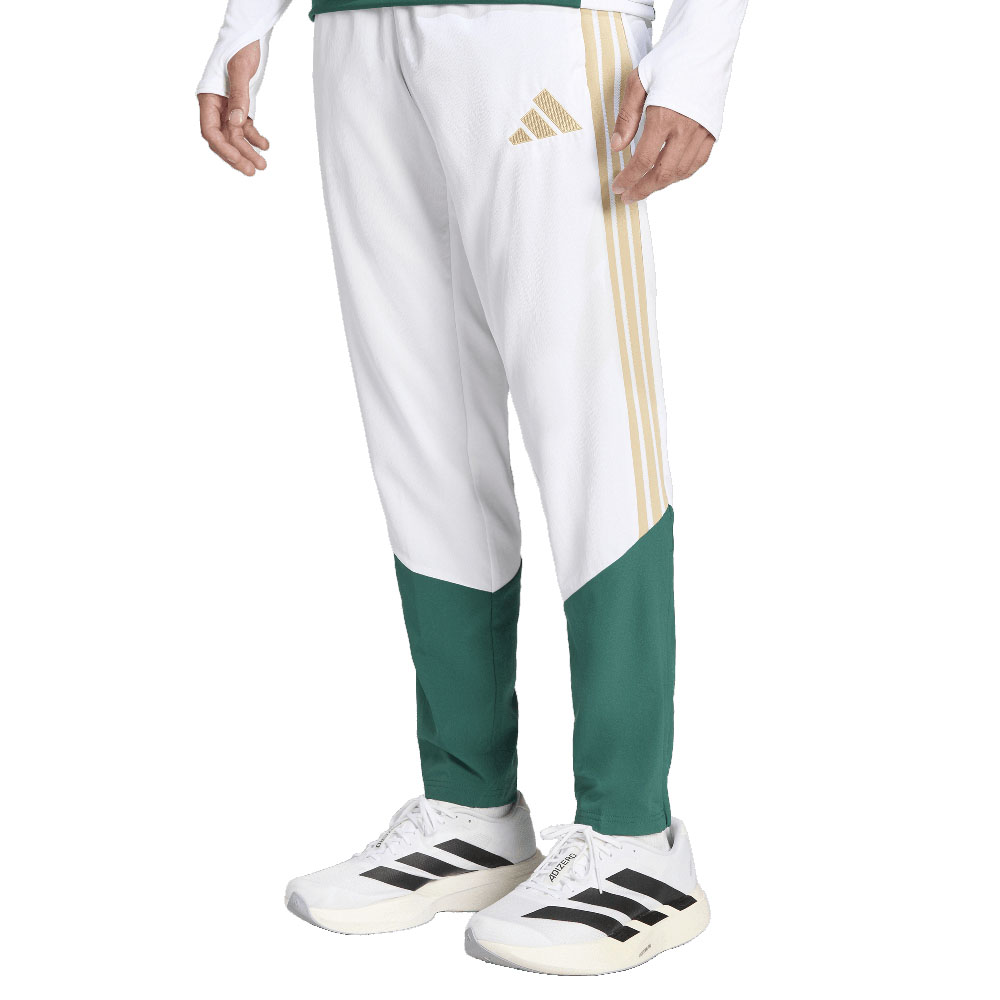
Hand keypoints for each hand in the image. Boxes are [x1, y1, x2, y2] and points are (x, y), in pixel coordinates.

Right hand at [198, 41, 268, 175]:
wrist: (250, 34)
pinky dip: (255, 137)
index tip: (238, 160)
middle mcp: (215, 105)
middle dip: (237, 155)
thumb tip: (237, 123)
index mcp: (208, 97)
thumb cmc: (241, 47)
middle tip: (253, 170)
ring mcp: (228, 106)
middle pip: (223, 138)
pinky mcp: (241, 104)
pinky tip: (265, 146)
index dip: (223, 148)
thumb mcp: (241, 70)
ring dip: (248, 150)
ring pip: (236, 135)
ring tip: (263, 165)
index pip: (210, 131)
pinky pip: (245, 126)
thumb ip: (240, 97)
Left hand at [610, 70, 714, 202]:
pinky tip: (669, 175)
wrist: (706, 42)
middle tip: (629, 196)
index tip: (618, 187)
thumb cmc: (672, 57)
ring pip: (682, 172)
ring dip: (662, 184)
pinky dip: (682, 173)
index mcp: (665, 116)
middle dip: (643, 189)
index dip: (629, 178)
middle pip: (663, 173)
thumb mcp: (638, 81)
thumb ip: (626, 117)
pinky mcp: (713, 130)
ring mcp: (703, 130)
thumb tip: (617, 146)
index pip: (643, 160)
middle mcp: (686, 128)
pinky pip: (698, 162)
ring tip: (646, 187)